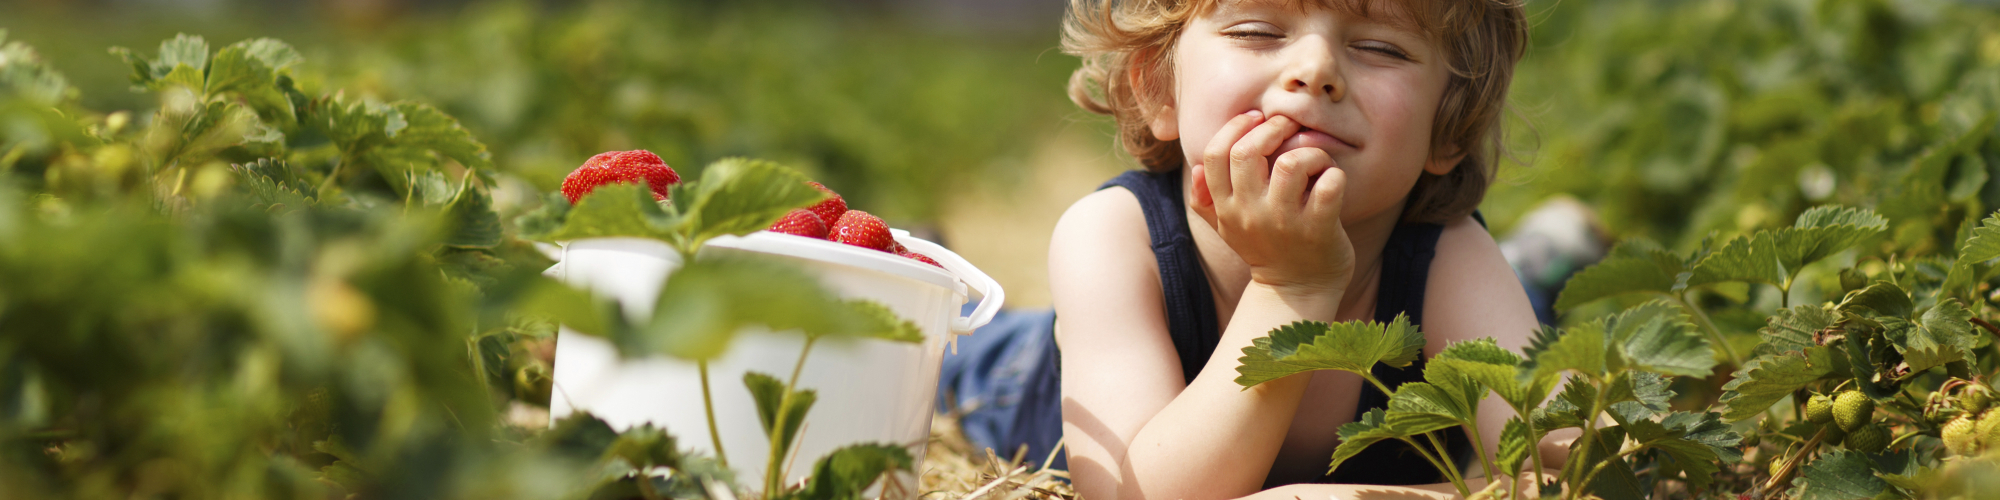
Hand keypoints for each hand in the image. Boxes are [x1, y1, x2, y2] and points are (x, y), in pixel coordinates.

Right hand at [1189, 110, 1354, 297]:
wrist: (1297, 292)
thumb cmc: (1267, 250)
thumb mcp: (1229, 228)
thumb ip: (1206, 200)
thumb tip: (1195, 168)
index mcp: (1226, 209)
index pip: (1214, 154)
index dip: (1234, 127)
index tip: (1256, 118)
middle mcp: (1250, 214)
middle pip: (1247, 152)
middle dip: (1272, 128)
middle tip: (1289, 127)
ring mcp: (1284, 223)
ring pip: (1291, 164)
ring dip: (1308, 151)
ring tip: (1314, 159)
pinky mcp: (1318, 230)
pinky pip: (1328, 186)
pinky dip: (1334, 174)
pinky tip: (1331, 180)